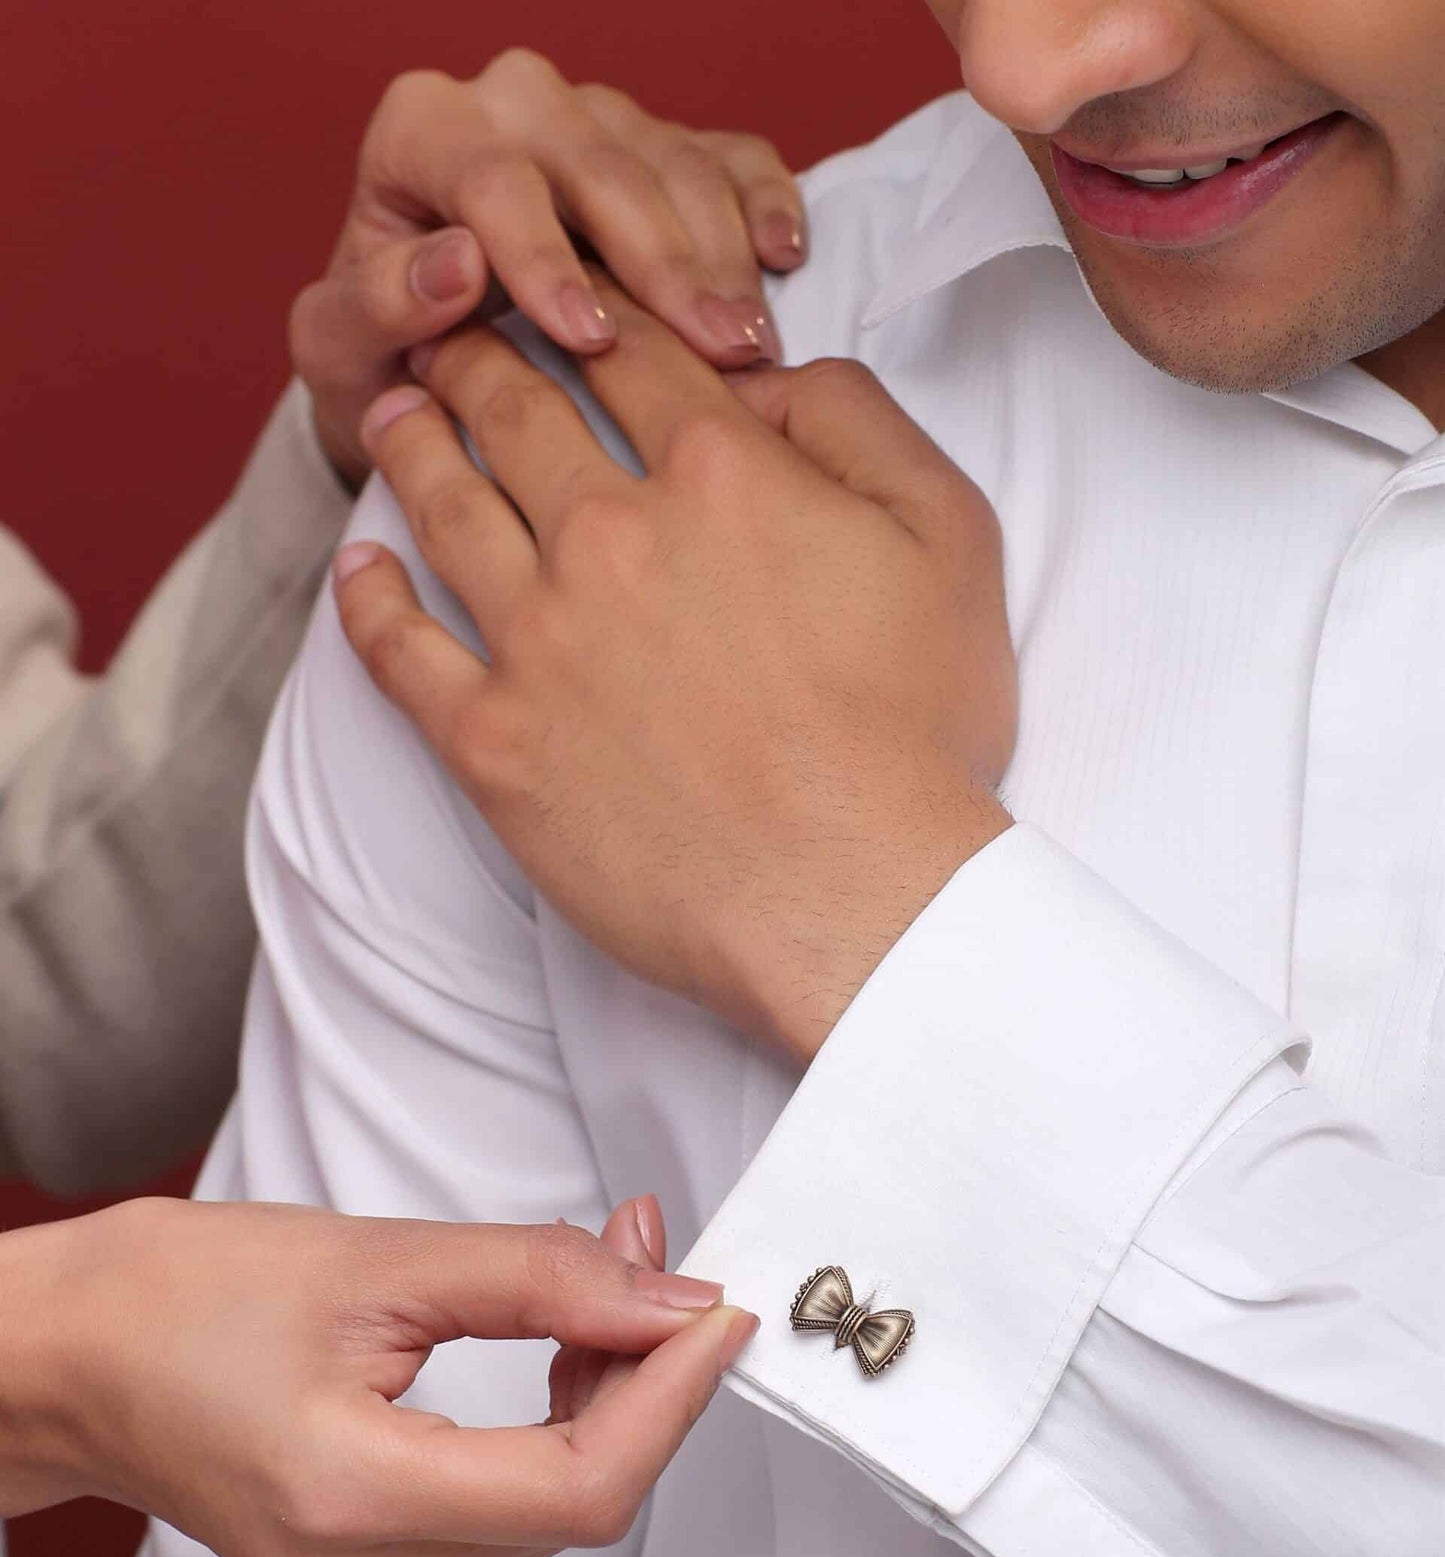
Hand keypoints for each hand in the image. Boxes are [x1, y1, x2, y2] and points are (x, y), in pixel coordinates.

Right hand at [0, 1195, 753, 1556]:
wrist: (69, 1358)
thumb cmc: (183, 1296)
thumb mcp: (378, 1261)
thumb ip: (541, 1279)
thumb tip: (671, 1300)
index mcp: (352, 1504)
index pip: (581, 1486)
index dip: (672, 1397)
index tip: (720, 1309)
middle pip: (578, 1502)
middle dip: (646, 1378)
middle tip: (662, 1258)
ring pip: (551, 1508)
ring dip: (607, 1396)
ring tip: (614, 1277)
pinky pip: (505, 1511)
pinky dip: (555, 1425)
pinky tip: (565, 1341)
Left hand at [292, 50, 806, 485]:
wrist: (427, 365)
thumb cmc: (379, 359)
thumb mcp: (342, 350)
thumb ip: (375, 305)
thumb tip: (455, 264)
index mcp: (423, 129)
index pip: (495, 178)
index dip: (545, 258)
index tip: (589, 338)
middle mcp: (511, 102)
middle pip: (603, 164)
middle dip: (664, 264)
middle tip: (714, 354)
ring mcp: (596, 120)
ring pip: (675, 162)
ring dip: (721, 258)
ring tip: (749, 348)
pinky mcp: (661, 153)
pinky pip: (729, 156)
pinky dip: (764, 200)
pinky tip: (784, 259)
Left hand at [334, 286, 1015, 1062]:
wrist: (855, 901)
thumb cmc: (915, 734)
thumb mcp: (948, 538)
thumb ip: (859, 422)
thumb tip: (770, 376)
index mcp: (718, 472)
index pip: (631, 353)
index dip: (591, 306)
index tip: (562, 294)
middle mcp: (611, 534)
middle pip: (519, 412)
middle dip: (481, 356)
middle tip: (452, 335)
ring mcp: (539, 638)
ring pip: (447, 506)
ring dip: (413, 443)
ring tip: (394, 412)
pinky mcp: (493, 741)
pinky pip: (401, 651)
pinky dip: (369, 598)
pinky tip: (360, 564)